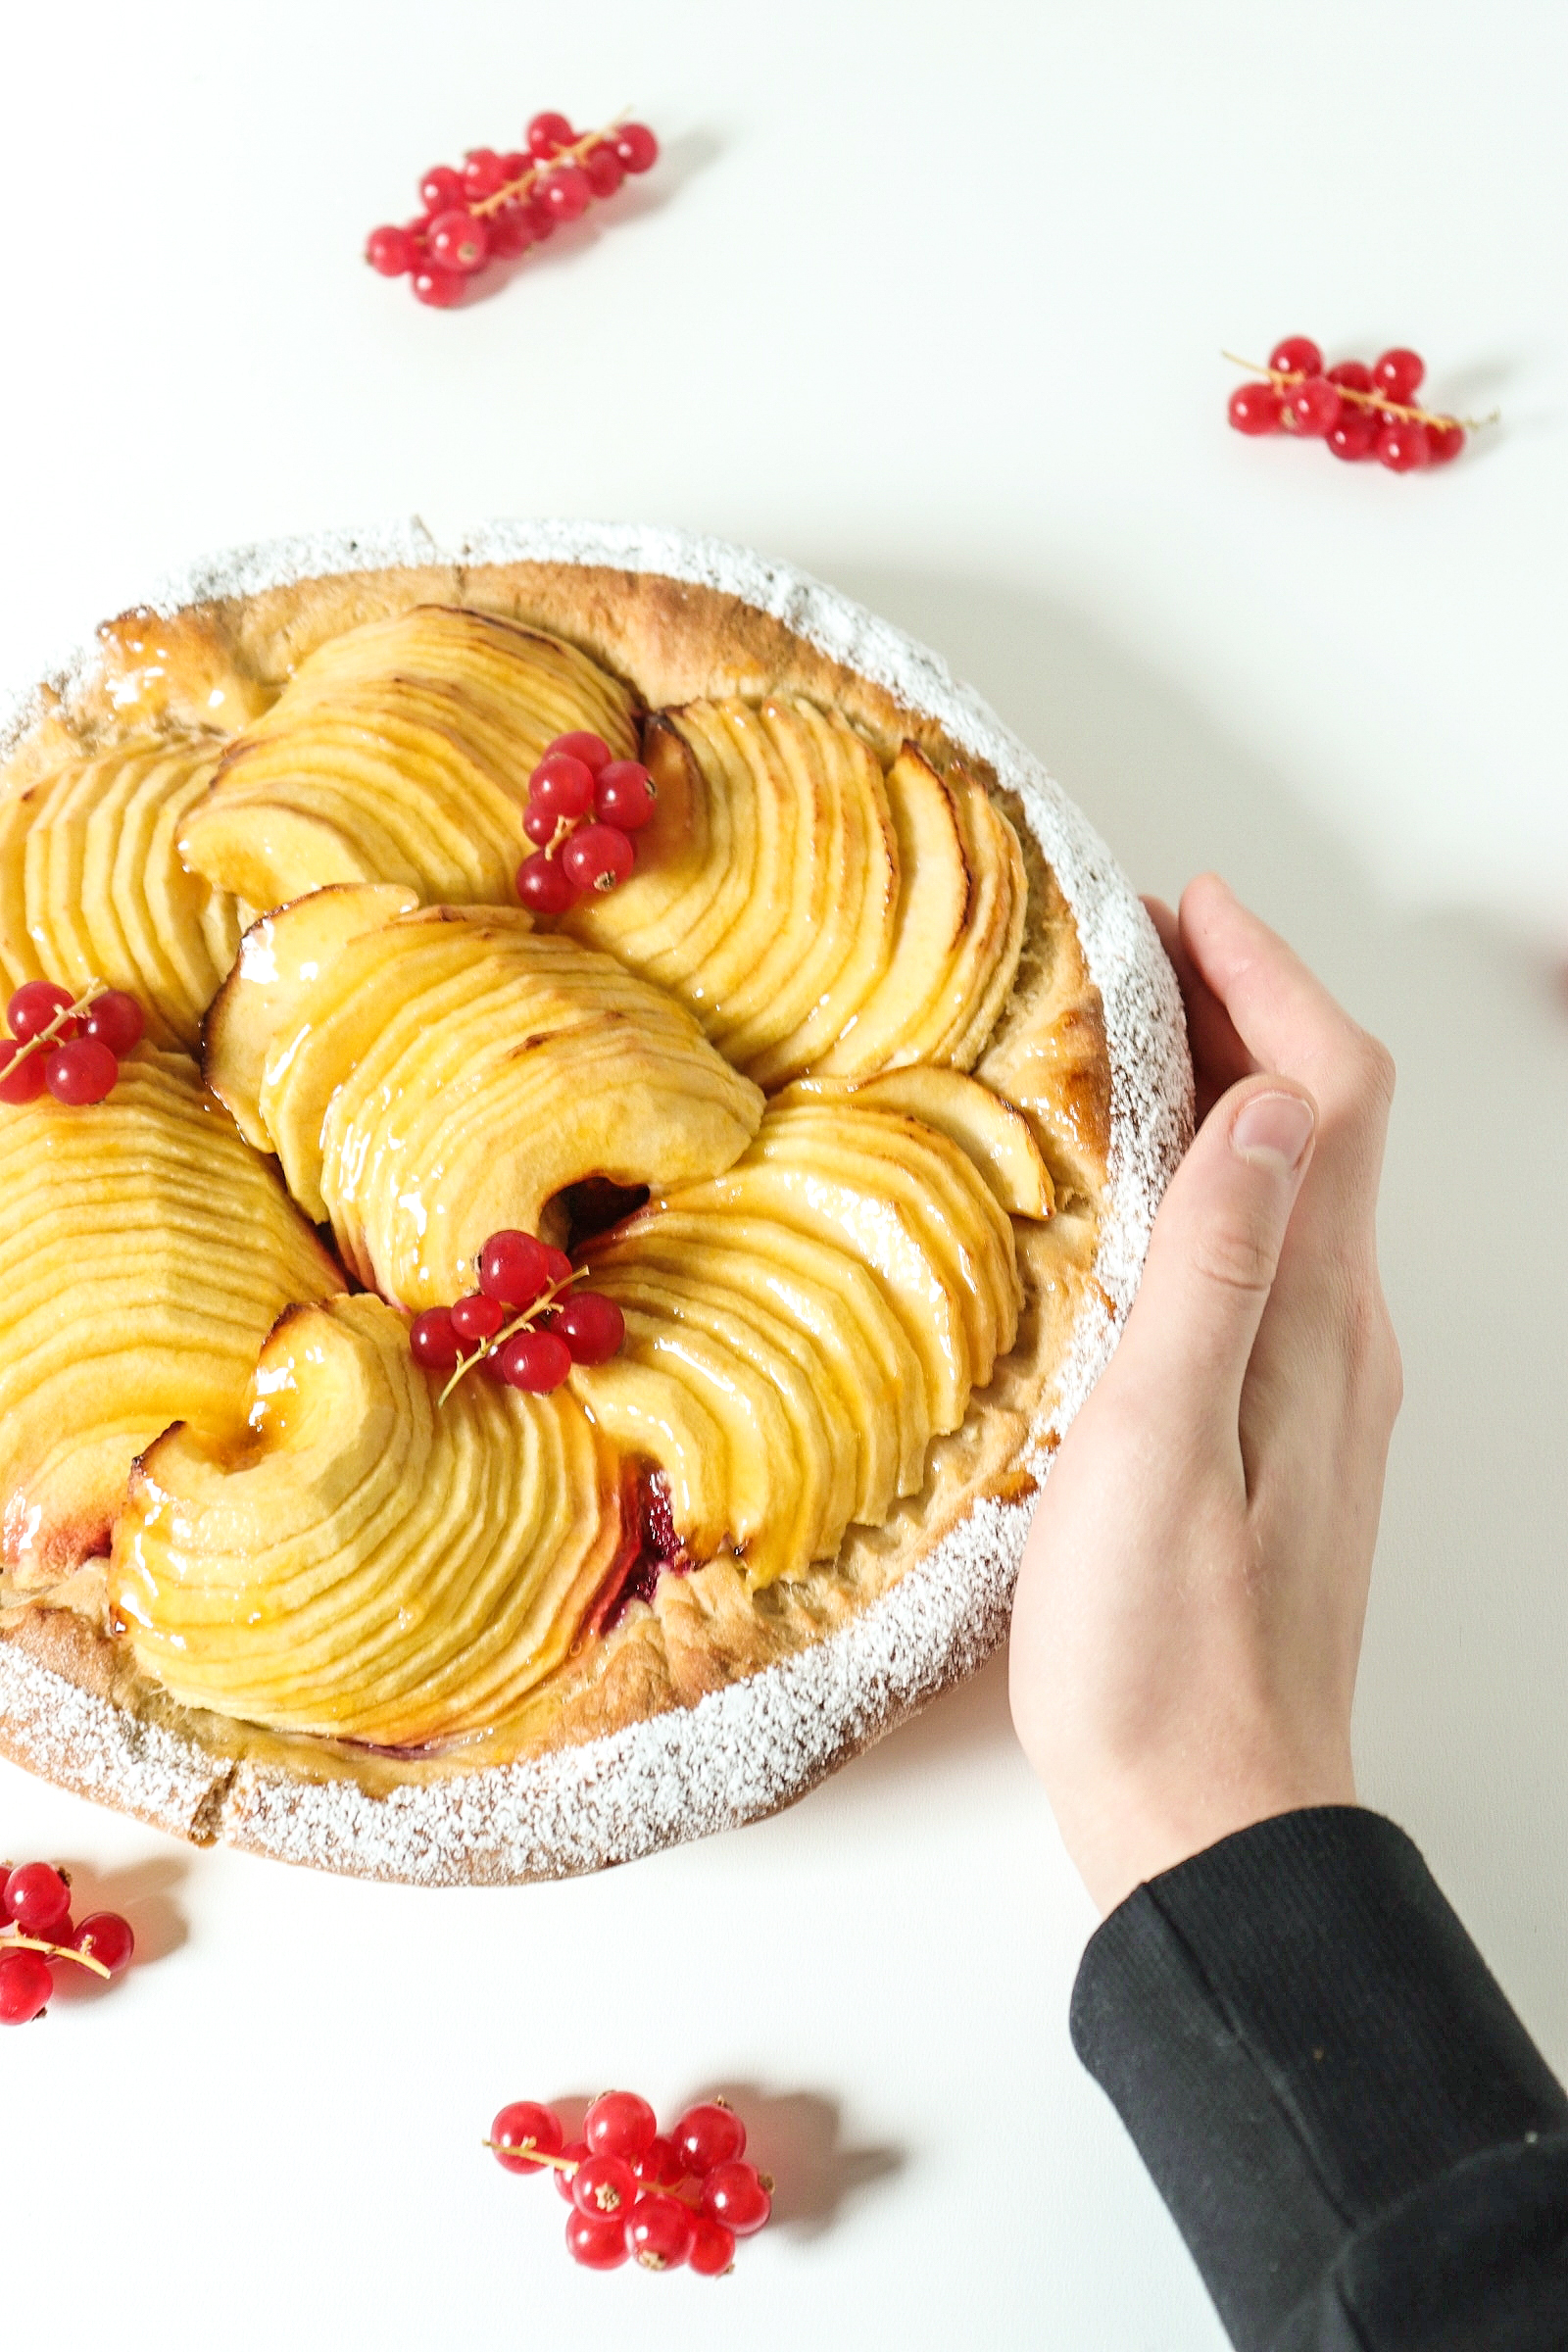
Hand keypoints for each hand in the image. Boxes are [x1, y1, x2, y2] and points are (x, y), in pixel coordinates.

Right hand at [1009, 874, 1402, 1914]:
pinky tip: (1136, 1192)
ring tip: (1124, 1039)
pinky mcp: (1274, 1435)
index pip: (1330, 1098)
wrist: (1209, 1818)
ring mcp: (1314, 1391)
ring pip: (1293, 1188)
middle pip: (1323, 1127)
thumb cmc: (1161, 1653)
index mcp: (1315, 1324)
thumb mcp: (1161, 1442)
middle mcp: (1337, 1341)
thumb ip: (1217, 1266)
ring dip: (1228, 1091)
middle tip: (1139, 949)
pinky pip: (1263, 1256)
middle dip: (1248, 1012)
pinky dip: (1211, 1178)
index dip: (1272, 983)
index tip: (1189, 905)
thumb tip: (1267, 1102)